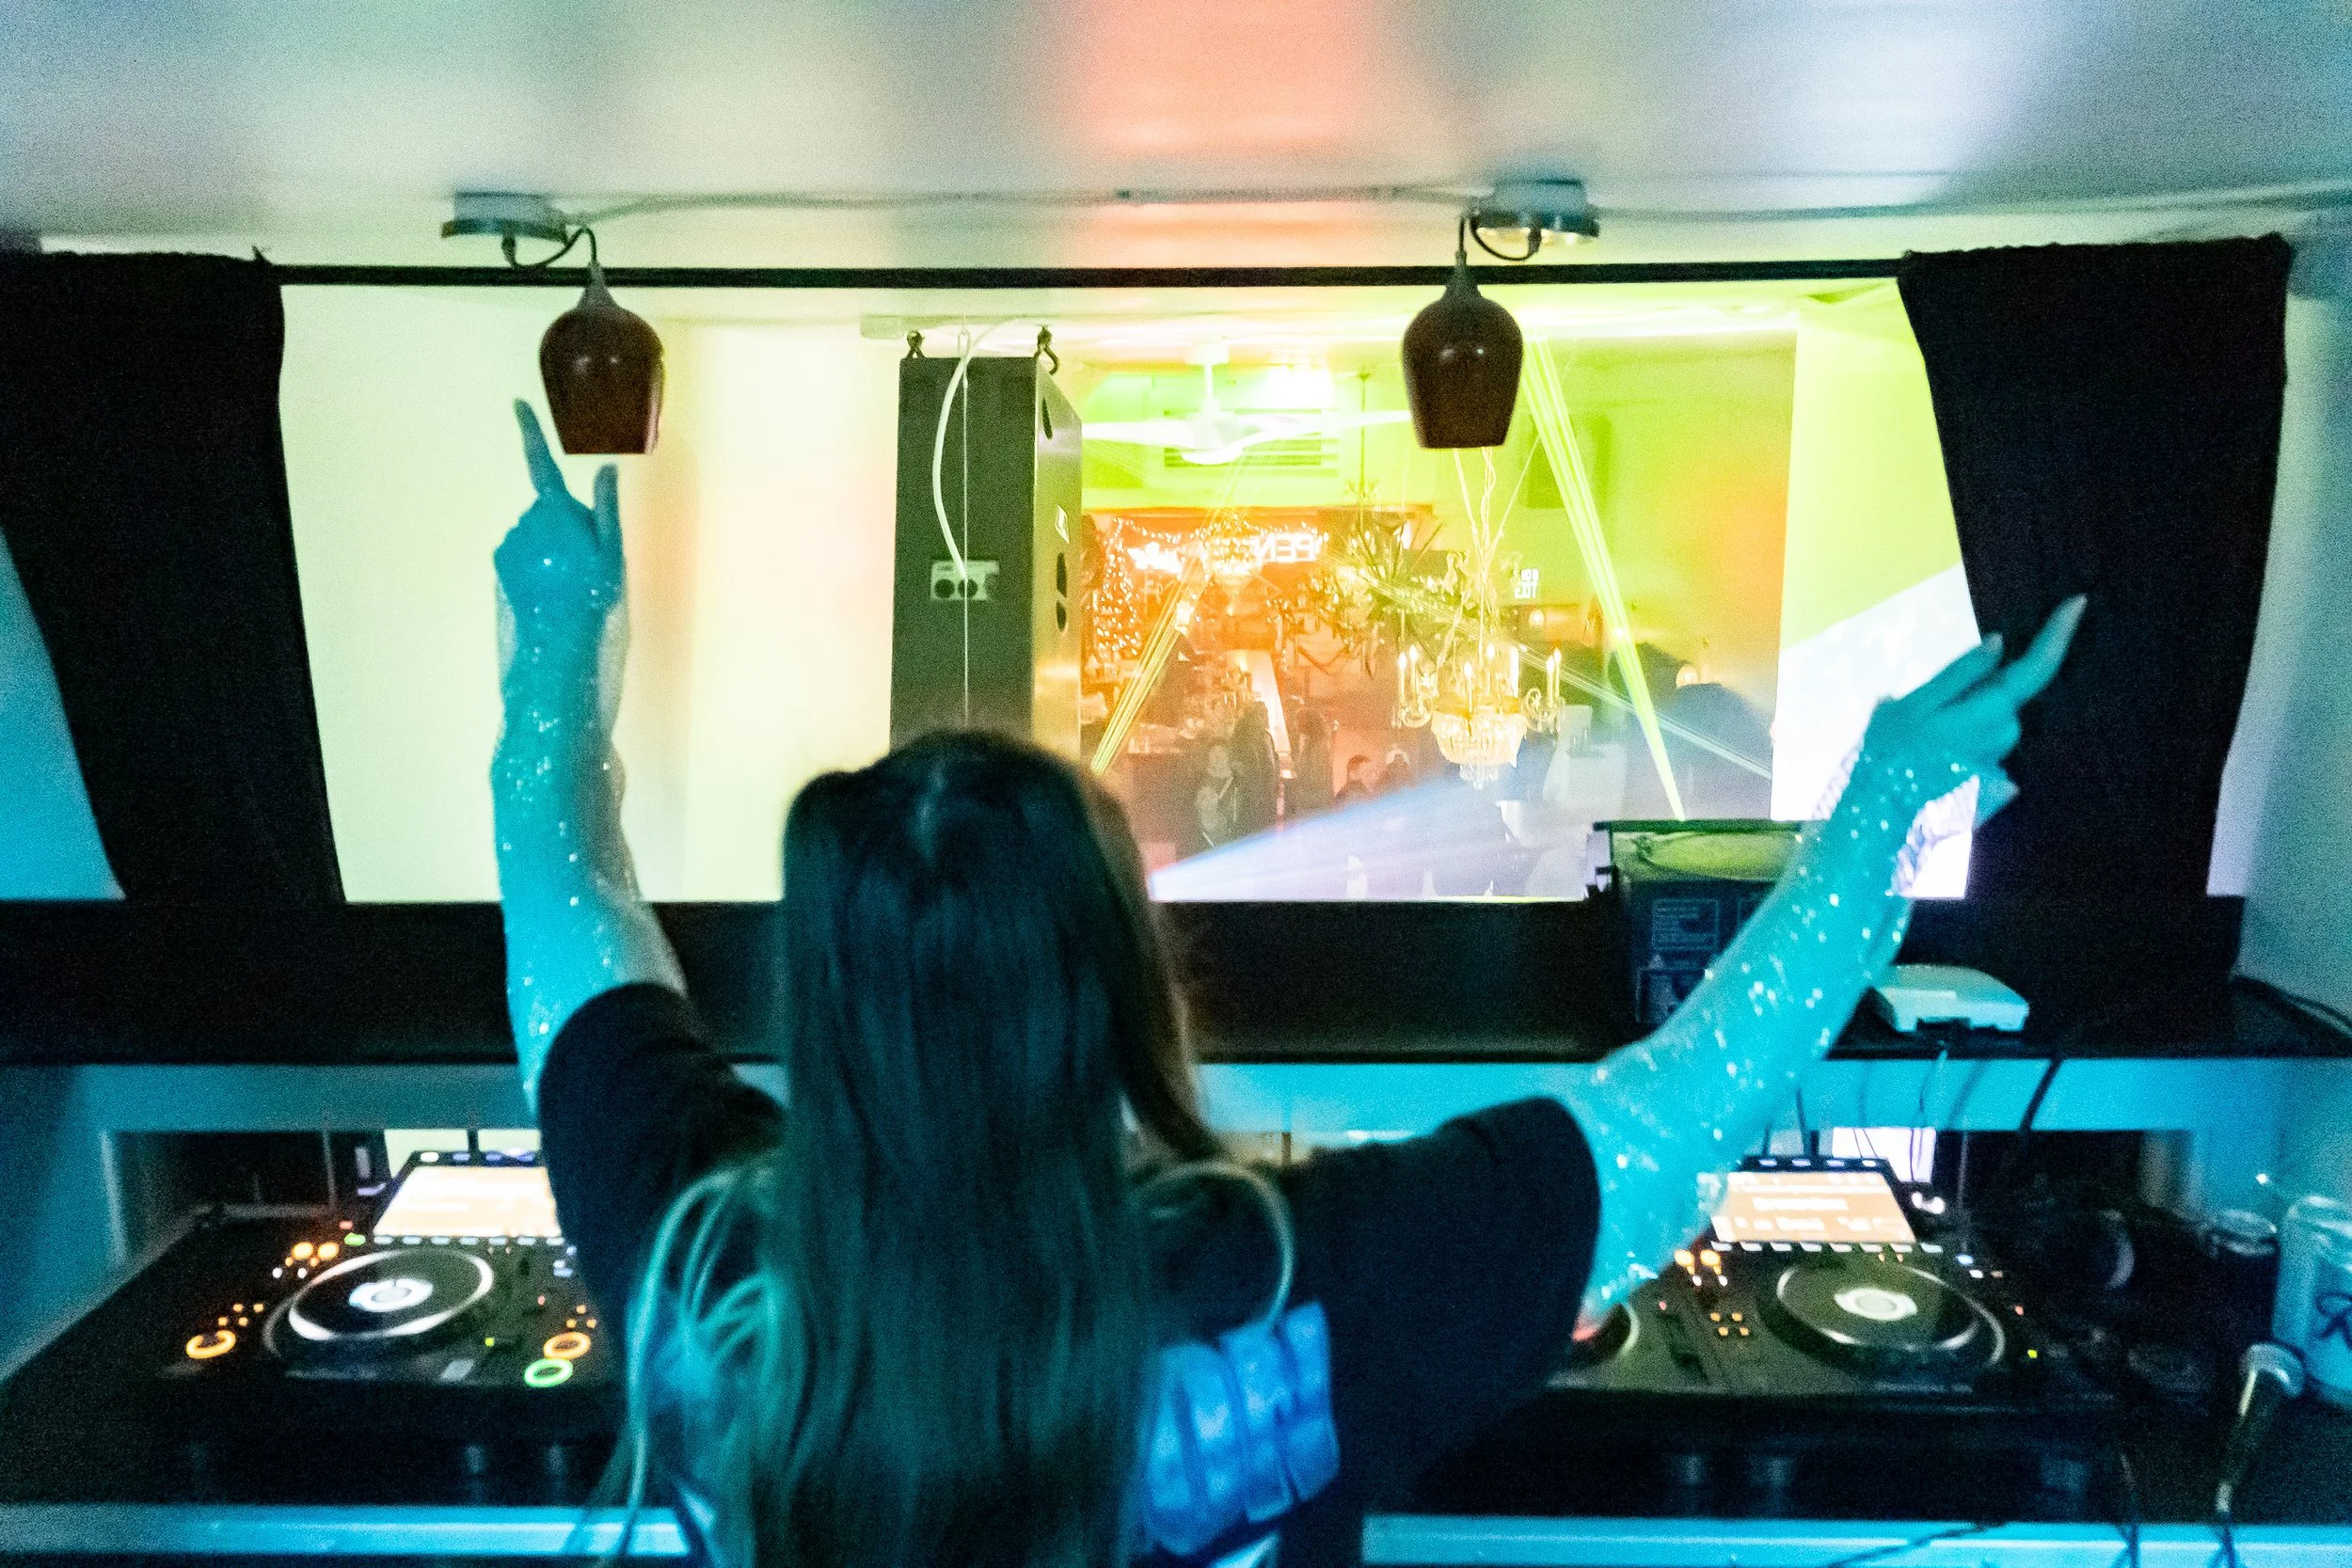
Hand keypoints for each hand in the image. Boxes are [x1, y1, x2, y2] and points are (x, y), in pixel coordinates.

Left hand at [494, 402, 622, 659]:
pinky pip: (521, 550)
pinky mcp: (501, 561)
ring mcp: (512, 541)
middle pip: (549, 507)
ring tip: (569, 575)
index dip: (530, 431)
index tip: (517, 404)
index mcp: (557, 511)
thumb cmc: (593, 592)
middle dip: (565, 521)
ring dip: (551, 544)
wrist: (558, 636)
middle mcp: (528, 518)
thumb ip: (607, 507)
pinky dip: (534, 560)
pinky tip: (549, 583)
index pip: (541, 463)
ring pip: (535, 531)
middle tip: (587, 556)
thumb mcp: (611, 551)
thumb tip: (606, 469)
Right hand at [1865, 595, 2086, 816]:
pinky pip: (1978, 745)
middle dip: (1976, 692)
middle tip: (1926, 706)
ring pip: (1989, 721)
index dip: (2059, 633)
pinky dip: (1958, 742)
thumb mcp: (1915, 704)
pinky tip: (1928, 756)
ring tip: (1917, 734)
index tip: (2078, 602)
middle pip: (2004, 697)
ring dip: (1961, 718)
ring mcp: (1998, 760)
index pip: (2036, 667)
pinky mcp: (1987, 781)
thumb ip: (1959, 673)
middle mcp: (2004, 736)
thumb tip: (1998, 643)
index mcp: (1989, 711)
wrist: (1880, 814)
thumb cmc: (1891, 756)